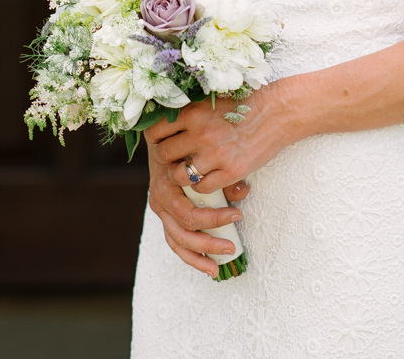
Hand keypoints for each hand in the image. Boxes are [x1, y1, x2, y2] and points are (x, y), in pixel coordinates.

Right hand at [144, 124, 244, 277]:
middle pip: (182, 230)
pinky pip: (175, 242)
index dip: (213, 218)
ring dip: (197, 256)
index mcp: (167, 183)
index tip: (238, 214)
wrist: (165, 135)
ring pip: (176, 241)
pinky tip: (209, 267)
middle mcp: (160, 198)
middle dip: (207, 242)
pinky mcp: (164, 216)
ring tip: (217, 269)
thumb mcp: (203, 152)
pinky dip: (191, 257)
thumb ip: (221, 172)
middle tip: (231, 246)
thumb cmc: (188, 143)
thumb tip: (244, 189)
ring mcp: (160, 209)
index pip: (188, 212)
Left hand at [147, 87, 284, 194]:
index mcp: (193, 112)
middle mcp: (201, 133)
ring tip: (187, 170)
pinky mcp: (231, 171)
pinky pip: (202, 187)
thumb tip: (162, 117)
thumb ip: (189, 110)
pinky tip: (207, 177)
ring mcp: (215, 154)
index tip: (161, 141)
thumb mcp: (211, 100)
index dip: (155, 139)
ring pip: (179, 175)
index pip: (155, 130)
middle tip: (174, 158)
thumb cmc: (244, 103)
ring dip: (180, 176)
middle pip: (164, 154)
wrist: (277, 112)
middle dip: (166, 158)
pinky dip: (201, 186)